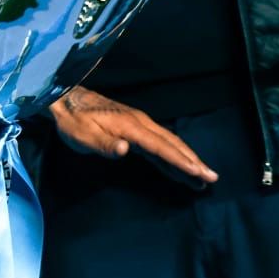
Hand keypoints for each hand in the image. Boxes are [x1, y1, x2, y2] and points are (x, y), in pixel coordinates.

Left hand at [48, 86, 216, 186]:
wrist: (67, 100)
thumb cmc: (73, 121)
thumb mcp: (82, 135)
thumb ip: (104, 144)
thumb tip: (125, 149)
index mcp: (130, 126)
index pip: (160, 146)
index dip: (180, 161)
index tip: (197, 172)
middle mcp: (140, 123)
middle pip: (172, 144)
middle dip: (192, 161)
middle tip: (211, 177)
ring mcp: (139, 124)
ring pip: (168, 143)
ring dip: (186, 159)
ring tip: (202, 176)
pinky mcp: (135, 128)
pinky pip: (159, 144)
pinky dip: (172, 156)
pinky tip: (179, 167)